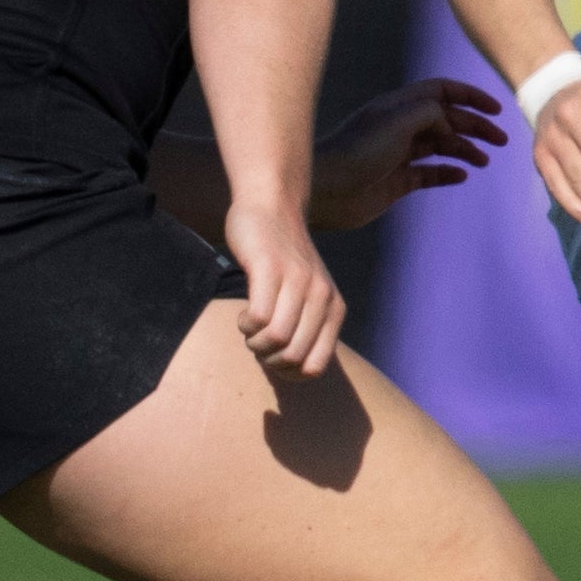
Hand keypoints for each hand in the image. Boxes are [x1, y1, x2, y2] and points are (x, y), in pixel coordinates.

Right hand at [223, 197, 348, 375]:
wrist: (272, 207)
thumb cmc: (283, 260)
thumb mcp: (308, 297)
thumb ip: (307, 327)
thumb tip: (294, 371)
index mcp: (334, 310)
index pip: (315, 367)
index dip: (288, 373)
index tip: (273, 358)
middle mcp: (322, 297)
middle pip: (294, 358)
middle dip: (268, 359)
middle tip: (257, 341)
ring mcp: (298, 281)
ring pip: (278, 340)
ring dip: (255, 342)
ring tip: (251, 326)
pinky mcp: (271, 268)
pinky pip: (260, 316)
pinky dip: (246, 324)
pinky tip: (245, 313)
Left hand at [308, 78, 506, 228]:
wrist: (326, 190)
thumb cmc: (359, 150)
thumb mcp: (400, 120)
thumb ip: (432, 112)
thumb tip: (451, 124)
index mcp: (400, 106)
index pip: (441, 92)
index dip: (470, 97)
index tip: (496, 110)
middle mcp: (400, 127)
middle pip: (446, 119)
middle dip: (475, 126)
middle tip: (501, 140)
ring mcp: (398, 155)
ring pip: (440, 146)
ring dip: (465, 150)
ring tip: (484, 161)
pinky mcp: (396, 182)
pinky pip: (429, 173)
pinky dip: (448, 172)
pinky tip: (462, 176)